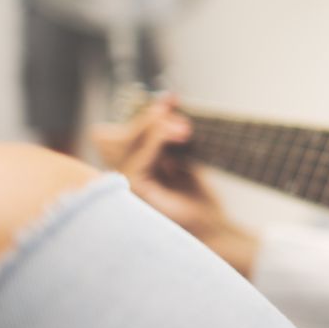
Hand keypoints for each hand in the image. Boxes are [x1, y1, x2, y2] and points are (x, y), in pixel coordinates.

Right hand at [91, 94, 258, 275]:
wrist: (214, 229)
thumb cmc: (198, 199)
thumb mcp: (183, 159)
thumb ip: (168, 138)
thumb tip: (167, 106)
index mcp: (130, 166)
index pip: (121, 132)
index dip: (144, 113)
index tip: (172, 98)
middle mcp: (121, 176)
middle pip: (114, 134)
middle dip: (146, 117)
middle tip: (177, 110)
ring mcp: (124, 186)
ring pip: (124, 143)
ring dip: (155, 126)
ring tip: (184, 127)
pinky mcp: (134, 194)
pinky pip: (137, 159)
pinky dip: (156, 141)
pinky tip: (177, 135)